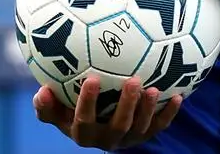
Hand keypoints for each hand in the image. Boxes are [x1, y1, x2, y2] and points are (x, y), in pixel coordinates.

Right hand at [33, 75, 180, 149]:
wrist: (96, 124)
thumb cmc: (70, 109)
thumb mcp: (56, 110)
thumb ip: (47, 104)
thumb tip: (41, 91)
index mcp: (83, 133)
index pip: (83, 121)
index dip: (87, 103)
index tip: (91, 78)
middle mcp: (106, 140)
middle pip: (118, 127)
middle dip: (127, 106)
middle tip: (133, 80)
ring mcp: (127, 139)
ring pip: (140, 129)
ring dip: (148, 109)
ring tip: (154, 89)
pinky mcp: (144, 135)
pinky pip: (158, 127)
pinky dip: (168, 114)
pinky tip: (178, 96)